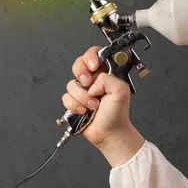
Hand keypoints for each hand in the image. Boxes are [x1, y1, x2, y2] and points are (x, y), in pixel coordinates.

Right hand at [62, 46, 144, 166]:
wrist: (109, 133)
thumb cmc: (117, 114)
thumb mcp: (121, 91)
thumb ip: (108, 78)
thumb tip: (93, 81)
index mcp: (105, 72)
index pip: (94, 53)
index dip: (90, 57)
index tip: (93, 67)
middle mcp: (92, 79)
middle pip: (78, 64)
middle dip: (81, 74)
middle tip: (88, 84)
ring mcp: (82, 90)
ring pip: (71, 84)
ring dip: (82, 97)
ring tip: (93, 105)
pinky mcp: (74, 101)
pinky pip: (66, 97)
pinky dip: (75, 105)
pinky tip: (85, 110)